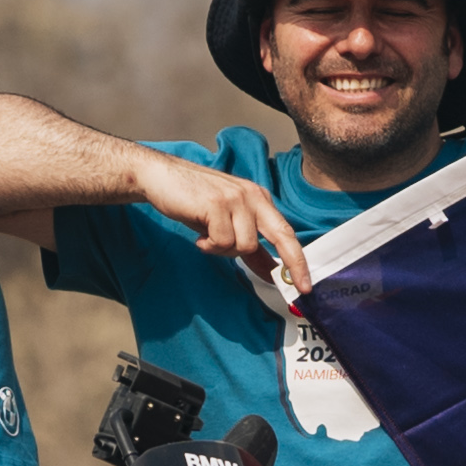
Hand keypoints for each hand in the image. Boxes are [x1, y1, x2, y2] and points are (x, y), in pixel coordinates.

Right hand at [133, 147, 307, 291]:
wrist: (160, 177)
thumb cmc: (192, 200)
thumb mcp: (225, 221)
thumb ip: (250, 246)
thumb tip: (271, 272)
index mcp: (259, 199)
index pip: (286, 232)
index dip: (298, 260)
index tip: (305, 285)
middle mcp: (253, 196)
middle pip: (282, 236)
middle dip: (294, 264)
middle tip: (299, 288)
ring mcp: (236, 199)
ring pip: (245, 246)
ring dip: (224, 250)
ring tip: (208, 238)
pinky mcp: (217, 204)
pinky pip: (222, 241)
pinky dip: (209, 245)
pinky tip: (199, 235)